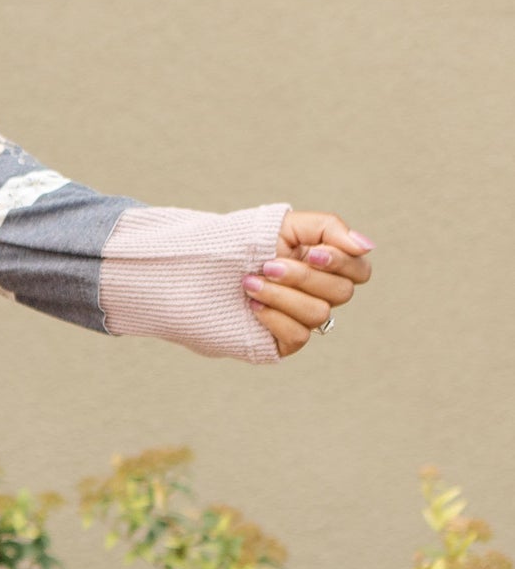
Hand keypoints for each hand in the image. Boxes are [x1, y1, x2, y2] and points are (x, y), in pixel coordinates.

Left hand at [245, 212, 372, 357]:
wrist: (202, 270)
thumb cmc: (247, 245)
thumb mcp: (286, 226)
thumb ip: (329, 228)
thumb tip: (366, 246)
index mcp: (327, 266)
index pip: (360, 271)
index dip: (341, 263)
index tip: (312, 253)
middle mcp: (320, 295)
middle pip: (341, 293)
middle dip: (303, 277)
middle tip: (269, 265)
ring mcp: (303, 319)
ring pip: (318, 314)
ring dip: (282, 295)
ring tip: (250, 282)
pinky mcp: (284, 342)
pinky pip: (298, 336)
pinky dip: (274, 317)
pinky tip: (252, 305)